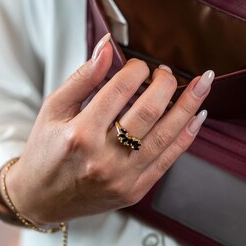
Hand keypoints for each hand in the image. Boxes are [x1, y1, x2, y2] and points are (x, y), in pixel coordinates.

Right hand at [3, 33, 213, 223]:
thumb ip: (83, 77)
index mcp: (80, 133)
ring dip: (189, 105)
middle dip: (165, 84)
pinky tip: (198, 115)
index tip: (139, 65)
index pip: (119, 90)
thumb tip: (108, 46)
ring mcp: (122, 177)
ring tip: (204, 82)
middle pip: (148, 111)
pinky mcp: (135, 190)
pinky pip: (168, 159)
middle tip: (166, 72)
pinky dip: (187, 135)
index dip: (136, 70)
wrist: (41, 199)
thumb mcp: (54, 108)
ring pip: (166, 135)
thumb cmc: (45, 150)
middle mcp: (103, 158)